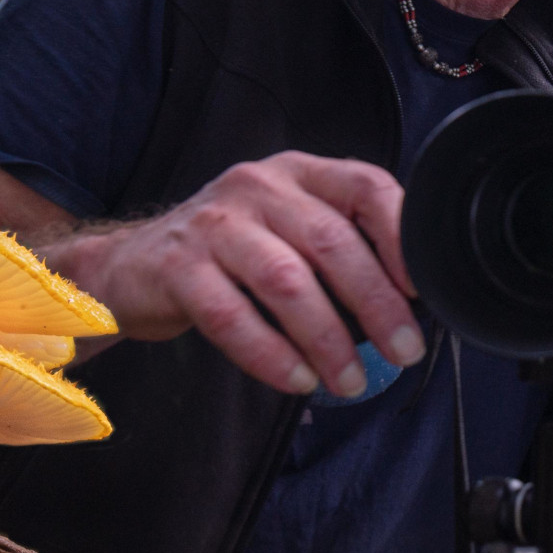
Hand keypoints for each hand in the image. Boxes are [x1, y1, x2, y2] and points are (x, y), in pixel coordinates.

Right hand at [51, 151, 423, 397]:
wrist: (128, 267)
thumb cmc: (229, 254)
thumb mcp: (287, 229)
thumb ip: (340, 247)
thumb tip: (410, 303)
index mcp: (298, 173)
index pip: (366, 186)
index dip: (402, 235)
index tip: (424, 289)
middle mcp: (259, 187)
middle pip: (332, 242)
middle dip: (376, 303)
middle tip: (403, 351)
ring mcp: (215, 223)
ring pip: (286, 281)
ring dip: (328, 339)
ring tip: (351, 380)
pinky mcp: (177, 267)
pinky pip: (231, 317)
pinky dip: (271, 354)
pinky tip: (297, 380)